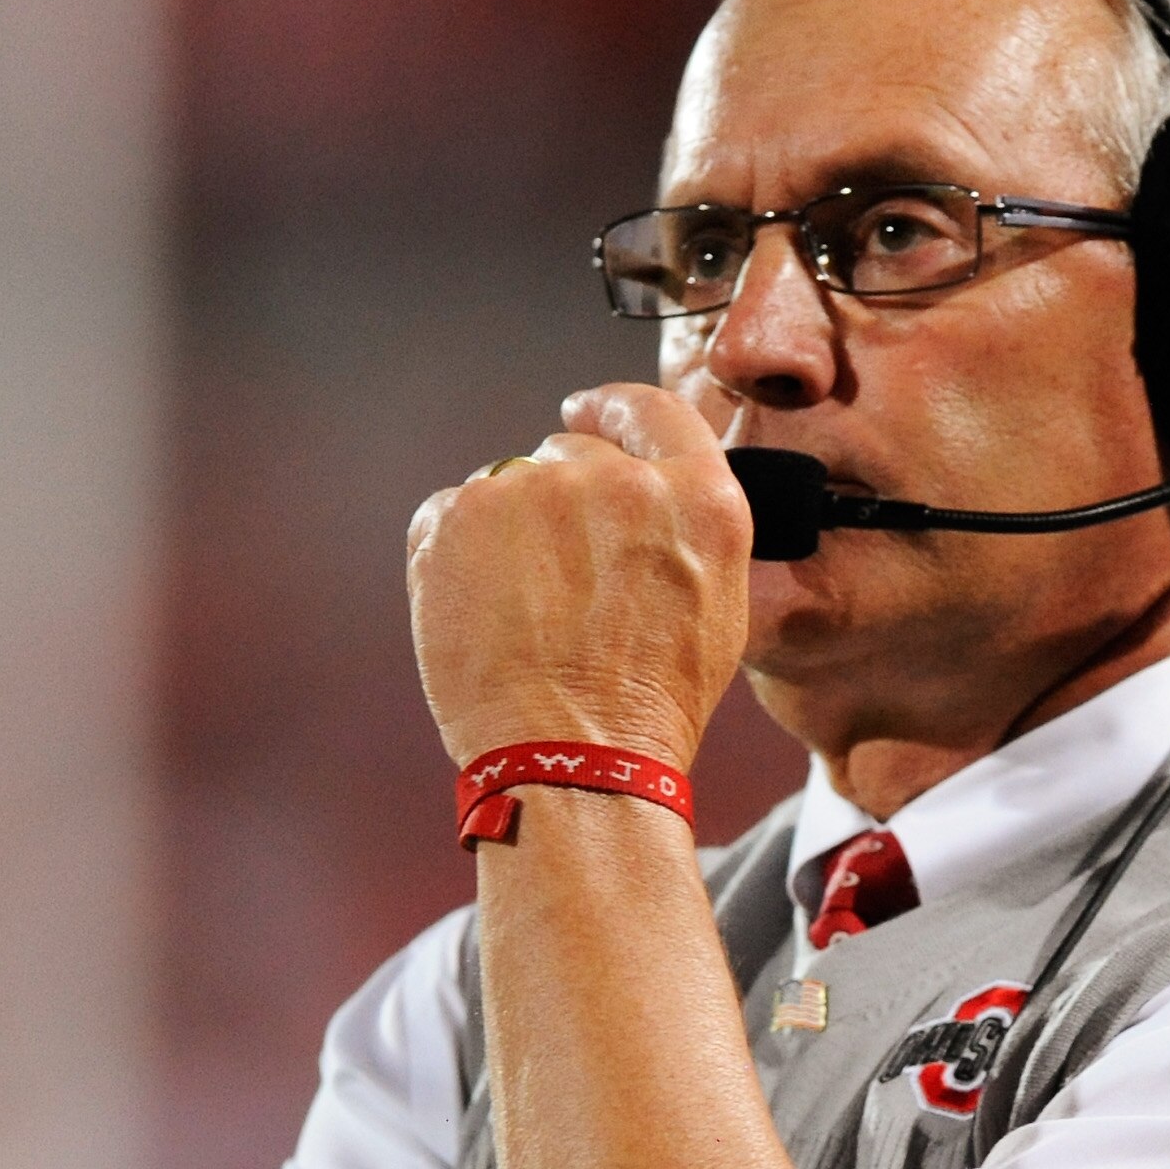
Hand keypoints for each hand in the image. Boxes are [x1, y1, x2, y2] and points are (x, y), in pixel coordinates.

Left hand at [406, 384, 752, 770]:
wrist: (573, 759)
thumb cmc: (649, 705)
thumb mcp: (717, 607)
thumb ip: (686, 525)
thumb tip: (642, 488)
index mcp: (696, 499)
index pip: (651, 412)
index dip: (614, 409)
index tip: (586, 411)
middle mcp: (616, 480)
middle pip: (573, 450)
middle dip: (563, 500)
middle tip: (561, 581)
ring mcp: (532, 491)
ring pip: (510, 485)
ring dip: (511, 532)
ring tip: (525, 616)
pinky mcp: (460, 515)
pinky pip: (452, 515)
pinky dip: (459, 557)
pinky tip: (484, 615)